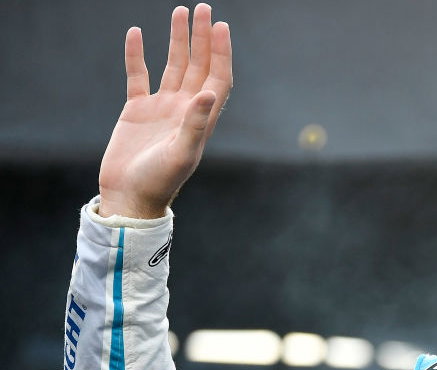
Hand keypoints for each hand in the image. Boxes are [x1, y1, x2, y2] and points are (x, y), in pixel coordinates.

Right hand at [97, 4, 231, 217]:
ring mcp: (162, 108)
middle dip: (203, 38)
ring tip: (180, 12)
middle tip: (204, 9)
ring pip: (173, 66)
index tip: (222, 26)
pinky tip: (135, 33)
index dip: (222, 53)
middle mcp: (185, 109)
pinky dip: (136, 55)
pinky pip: (138, 76)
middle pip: (198, 65)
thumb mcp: (181, 154)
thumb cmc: (159, 182)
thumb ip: (196, 124)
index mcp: (201, 118)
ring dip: (177, 40)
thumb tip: (209, 92)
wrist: (129, 198)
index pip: (218, 77)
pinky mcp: (137, 110)